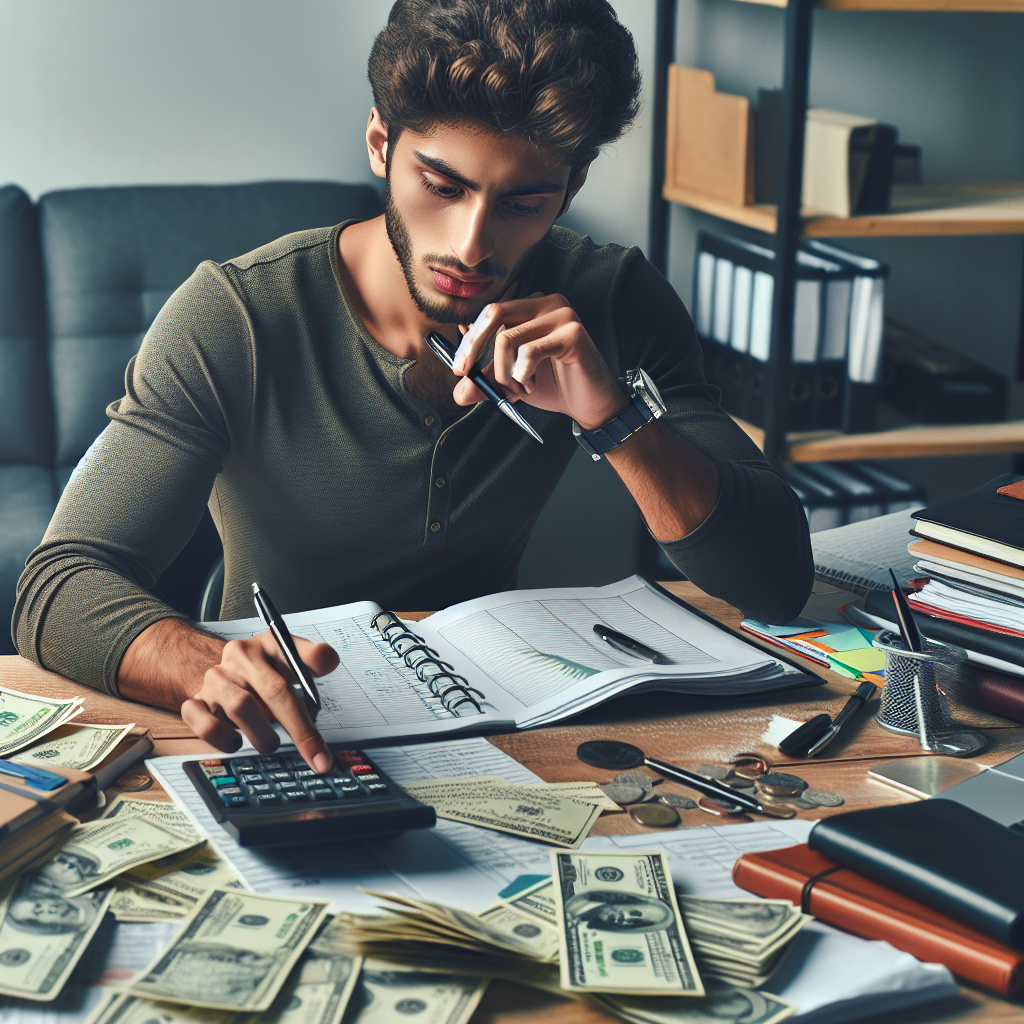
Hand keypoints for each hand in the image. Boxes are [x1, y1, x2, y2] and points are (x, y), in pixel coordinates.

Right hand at [180, 631, 339, 773]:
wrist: (223, 671)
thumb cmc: (263, 668)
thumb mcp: (289, 654)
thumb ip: (312, 657)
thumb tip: (328, 660)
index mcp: (265, 645)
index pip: (295, 665)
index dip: (312, 699)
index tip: (324, 737)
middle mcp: (237, 659)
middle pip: (272, 693)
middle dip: (298, 730)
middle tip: (314, 756)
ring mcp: (213, 682)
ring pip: (240, 709)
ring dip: (262, 734)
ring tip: (270, 741)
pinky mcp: (194, 703)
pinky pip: (205, 725)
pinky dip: (224, 739)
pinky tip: (237, 740)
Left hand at [451, 293, 628, 429]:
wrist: (588, 405)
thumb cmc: (554, 387)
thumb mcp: (511, 383)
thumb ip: (485, 381)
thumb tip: (458, 390)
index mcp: (532, 307)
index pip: (491, 312)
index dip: (470, 340)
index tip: (459, 368)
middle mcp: (548, 303)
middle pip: (495, 314)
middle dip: (475, 348)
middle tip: (467, 374)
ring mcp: (563, 315)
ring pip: (508, 338)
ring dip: (505, 373)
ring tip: (519, 387)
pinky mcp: (573, 334)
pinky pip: (529, 352)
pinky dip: (522, 374)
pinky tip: (533, 385)